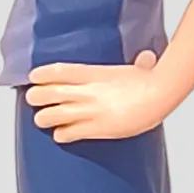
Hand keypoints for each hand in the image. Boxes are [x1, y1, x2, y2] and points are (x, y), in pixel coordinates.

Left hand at [26, 52, 170, 142]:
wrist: (160, 96)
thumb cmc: (152, 81)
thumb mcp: (140, 67)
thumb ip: (137, 62)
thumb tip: (147, 58)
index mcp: (95, 73)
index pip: (60, 71)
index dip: (42, 74)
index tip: (33, 76)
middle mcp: (88, 91)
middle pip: (50, 93)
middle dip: (36, 96)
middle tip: (33, 98)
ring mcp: (91, 111)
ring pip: (53, 115)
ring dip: (44, 117)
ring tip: (41, 119)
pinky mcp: (98, 129)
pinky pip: (70, 133)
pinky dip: (62, 134)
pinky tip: (60, 135)